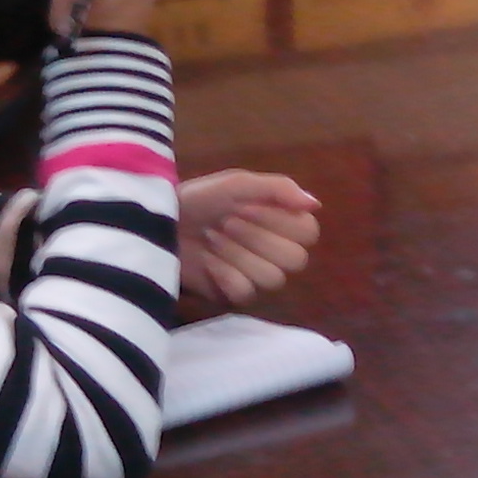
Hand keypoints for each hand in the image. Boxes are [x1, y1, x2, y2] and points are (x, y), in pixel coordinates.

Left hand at [176, 169, 321, 313]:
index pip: (308, 233)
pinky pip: (245, 292)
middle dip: (256, 237)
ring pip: (272, 278)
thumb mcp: (238, 183)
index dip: (279, 221)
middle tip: (227, 221)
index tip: (246, 206)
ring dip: (238, 254)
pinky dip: (223, 273)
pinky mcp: (234, 294)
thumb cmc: (201, 198)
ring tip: (213, 238)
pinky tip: (207, 260)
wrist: (162, 222)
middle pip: (295, 259)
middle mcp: (276, 250)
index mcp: (283, 221)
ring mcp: (256, 275)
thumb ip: (279, 189)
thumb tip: (315, 204)